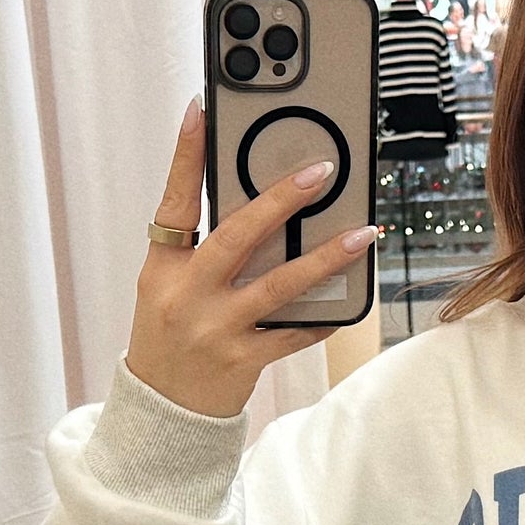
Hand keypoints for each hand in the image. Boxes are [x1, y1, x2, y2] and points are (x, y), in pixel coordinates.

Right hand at [127, 95, 380, 417]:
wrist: (161, 414)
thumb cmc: (169, 340)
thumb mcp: (166, 290)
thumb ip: (201, 253)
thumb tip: (262, 211)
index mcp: (162, 269)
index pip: (174, 202)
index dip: (186, 156)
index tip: (201, 110)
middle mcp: (185, 295)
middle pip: (237, 235)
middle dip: (281, 200)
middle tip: (320, 172)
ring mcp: (214, 329)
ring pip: (278, 283)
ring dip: (326, 257)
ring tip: (363, 233)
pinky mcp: (242, 361)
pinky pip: (292, 333)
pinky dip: (320, 316)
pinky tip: (348, 301)